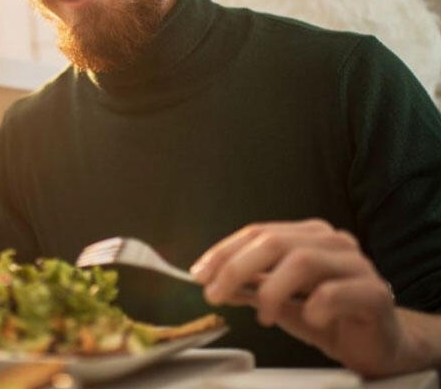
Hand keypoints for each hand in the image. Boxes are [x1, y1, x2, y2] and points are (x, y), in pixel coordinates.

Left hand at [189, 219, 423, 376]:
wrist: (380, 345)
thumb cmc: (327, 316)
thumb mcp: (278, 301)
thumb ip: (247, 287)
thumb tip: (209, 280)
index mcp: (307, 235)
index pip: (257, 233)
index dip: (224, 252)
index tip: (198, 274)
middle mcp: (332, 242)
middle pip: (275, 242)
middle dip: (236, 267)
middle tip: (214, 294)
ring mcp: (356, 264)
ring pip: (303, 261)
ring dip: (271, 289)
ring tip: (262, 315)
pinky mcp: (376, 293)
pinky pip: (335, 292)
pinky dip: (313, 306)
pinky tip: (309, 320)